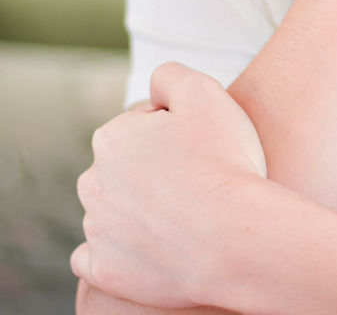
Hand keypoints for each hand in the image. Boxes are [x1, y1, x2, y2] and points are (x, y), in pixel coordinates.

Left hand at [71, 64, 266, 309]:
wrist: (234, 239)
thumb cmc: (224, 161)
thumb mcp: (204, 91)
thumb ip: (169, 75)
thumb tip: (154, 90)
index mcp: (110, 138)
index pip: (141, 127)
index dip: (176, 132)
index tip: (201, 148)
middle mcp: (92, 182)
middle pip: (124, 169)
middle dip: (152, 171)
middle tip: (195, 180)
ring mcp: (96, 230)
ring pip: (112, 211)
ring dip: (137, 210)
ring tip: (182, 216)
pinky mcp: (104, 270)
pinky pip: (97, 256)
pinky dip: (118, 251)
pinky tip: (148, 246)